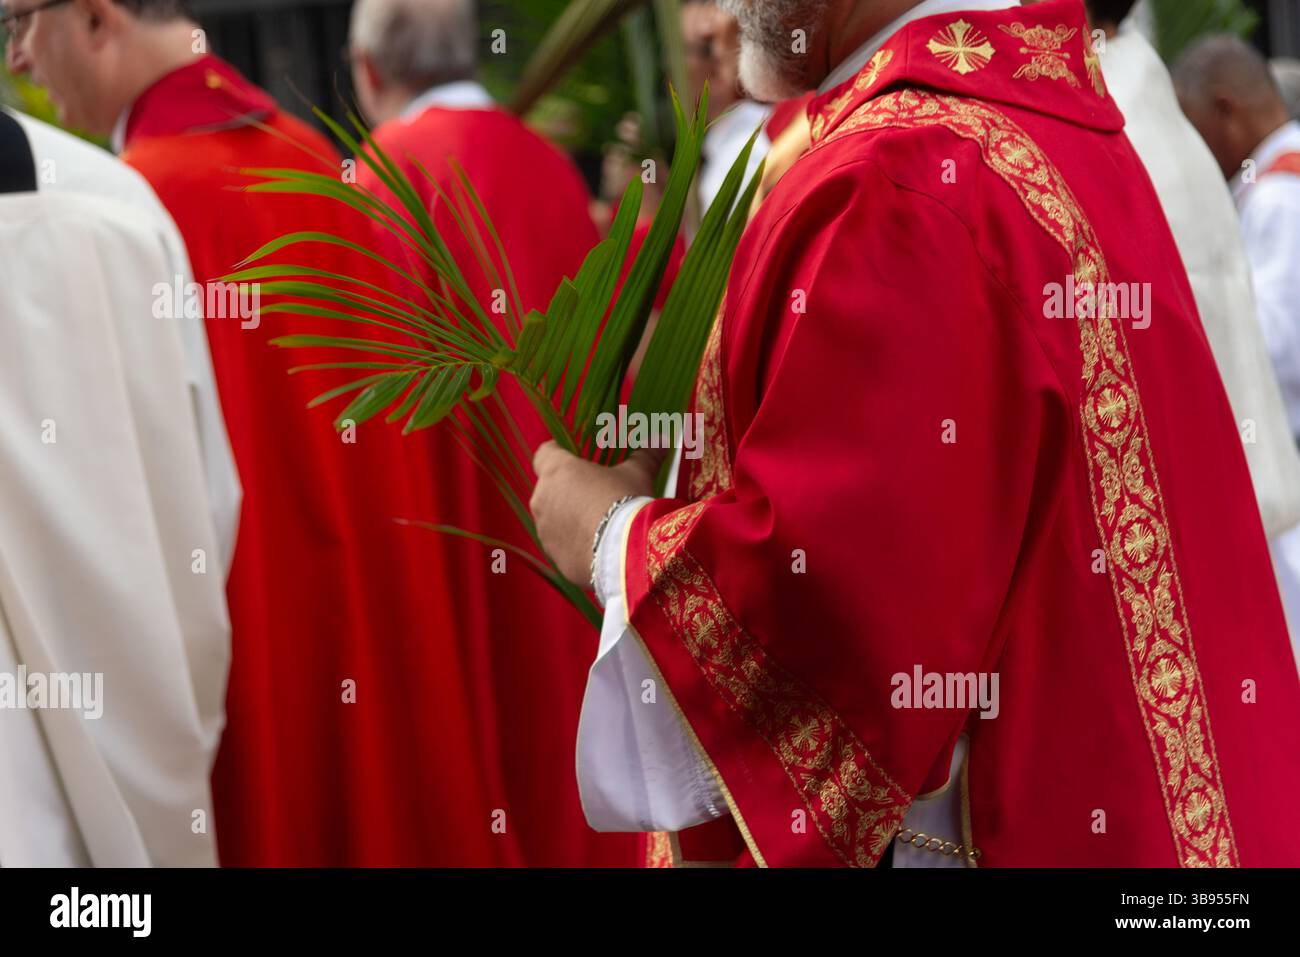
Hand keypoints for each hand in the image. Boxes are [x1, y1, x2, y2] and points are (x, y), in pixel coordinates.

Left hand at [530, 442, 664, 585]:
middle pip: (549, 489)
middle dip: (566, 491)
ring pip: (552, 520)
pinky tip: (597, 547)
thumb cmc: (627, 501)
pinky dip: (574, 545)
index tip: (570, 457)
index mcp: (558, 471)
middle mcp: (542, 499)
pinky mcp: (555, 556)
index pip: (544, 454)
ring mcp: (545, 531)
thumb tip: (662, 441)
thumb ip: (645, 456)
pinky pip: (562, 546)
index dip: (557, 454)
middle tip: (593, 494)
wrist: (627, 551)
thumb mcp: (638, 474)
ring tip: (597, 525)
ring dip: (568, 519)